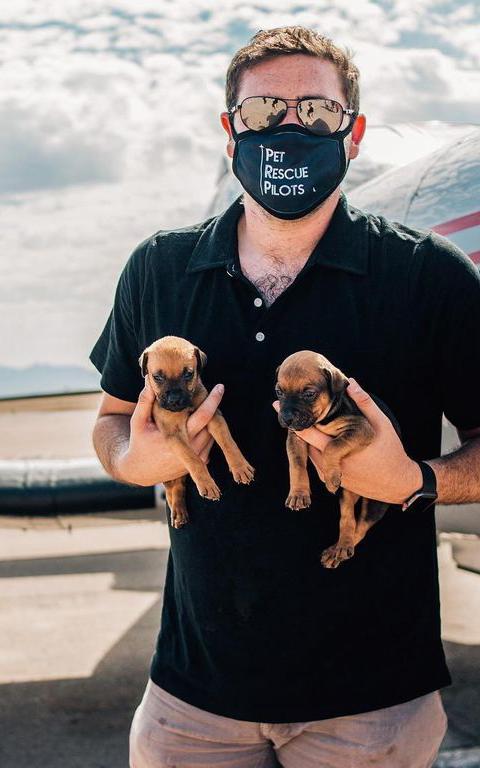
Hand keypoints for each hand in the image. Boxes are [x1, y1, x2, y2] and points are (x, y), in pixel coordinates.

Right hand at [117, 379, 223, 485]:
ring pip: (214, 433)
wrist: (140, 470)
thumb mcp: (138, 421)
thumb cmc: (139, 441)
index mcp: (176, 437)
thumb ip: (145, 401)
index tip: (220, 387)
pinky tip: (199, 425)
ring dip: (211, 421)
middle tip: (211, 394)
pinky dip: (208, 432)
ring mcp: (197, 457)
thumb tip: (149, 380)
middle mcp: (191, 449)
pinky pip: (211, 442)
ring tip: (202, 409)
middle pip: (213, 424)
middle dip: (213, 408)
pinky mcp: (201, 462)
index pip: (203, 416)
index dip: (213, 401)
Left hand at [273, 378, 421, 504]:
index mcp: (340, 447)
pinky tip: (322, 443)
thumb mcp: (382, 424)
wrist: (398, 483)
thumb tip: (351, 382)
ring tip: (309, 427)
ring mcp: (331, 475)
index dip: (292, 418)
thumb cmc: (391, 450)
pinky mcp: (334, 483)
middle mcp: (331, 464)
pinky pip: (319, 465)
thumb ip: (365, 403)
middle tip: (286, 411)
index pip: (308, 432)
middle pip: (305, 444)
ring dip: (309, 442)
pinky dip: (317, 453)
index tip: (276, 405)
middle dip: (298, 429)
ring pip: (311, 455)